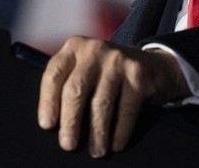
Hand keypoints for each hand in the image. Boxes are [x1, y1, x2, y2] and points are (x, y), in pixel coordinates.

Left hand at [37, 36, 189, 157]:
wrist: (151, 63)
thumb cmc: (108, 73)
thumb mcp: (85, 68)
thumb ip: (68, 83)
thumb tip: (55, 124)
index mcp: (74, 48)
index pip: (54, 75)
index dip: (48, 102)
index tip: (47, 125)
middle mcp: (94, 50)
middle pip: (75, 89)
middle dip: (70, 121)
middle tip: (68, 144)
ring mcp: (117, 60)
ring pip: (101, 102)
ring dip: (97, 132)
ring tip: (95, 150)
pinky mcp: (138, 74)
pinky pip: (126, 108)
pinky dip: (120, 131)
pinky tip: (116, 143)